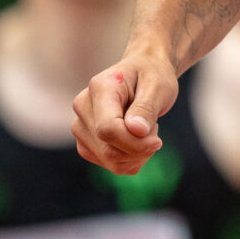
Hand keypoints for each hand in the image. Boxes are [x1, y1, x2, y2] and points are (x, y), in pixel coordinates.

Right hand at [72, 51, 178, 174]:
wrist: (143, 72)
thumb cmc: (152, 76)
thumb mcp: (158, 86)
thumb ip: (146, 108)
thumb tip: (135, 130)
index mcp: (100, 87)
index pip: (107, 129)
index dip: (135, 143)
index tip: (158, 140)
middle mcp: (83, 107)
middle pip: (109, 149)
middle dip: (140, 148)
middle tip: (155, 130)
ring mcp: (81, 126)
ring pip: (110, 161)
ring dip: (138, 155)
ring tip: (145, 130)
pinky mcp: (87, 143)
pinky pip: (112, 165)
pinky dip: (132, 160)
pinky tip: (138, 141)